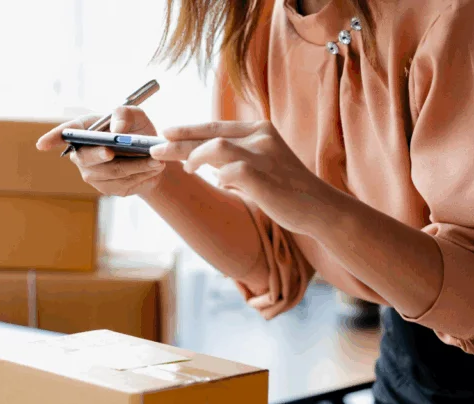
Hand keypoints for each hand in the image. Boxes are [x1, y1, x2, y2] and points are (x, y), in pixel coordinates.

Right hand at [37, 106, 166, 197]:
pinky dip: (140, 176)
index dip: (52, 139)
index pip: (64, 134)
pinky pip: (122, 184)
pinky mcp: (107, 188)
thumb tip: (117, 131)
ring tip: (155, 160)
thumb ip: (124, 114)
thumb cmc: (136, 130)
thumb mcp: (135, 115)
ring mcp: (93, 174)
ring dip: (134, 166)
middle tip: (111, 152)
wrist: (152, 155)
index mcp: (84, 131)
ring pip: (110, 172)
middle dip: (99, 154)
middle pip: (85, 157)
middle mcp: (82, 154)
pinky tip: (153, 169)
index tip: (42, 145)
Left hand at [150, 121, 341, 232]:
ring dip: (194, 157)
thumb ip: (235, 157)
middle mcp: (260, 136)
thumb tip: (202, 159)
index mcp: (260, 130)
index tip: (165, 133)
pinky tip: (223, 184)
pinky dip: (220, 179)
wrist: (318, 207)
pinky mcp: (261, 175)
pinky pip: (227, 173)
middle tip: (155, 149)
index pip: (215, 126)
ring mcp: (261, 154)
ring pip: (215, 147)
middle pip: (209, 135)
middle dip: (178, 142)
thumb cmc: (286, 189)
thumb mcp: (261, 163)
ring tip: (186, 170)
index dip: (188, 129)